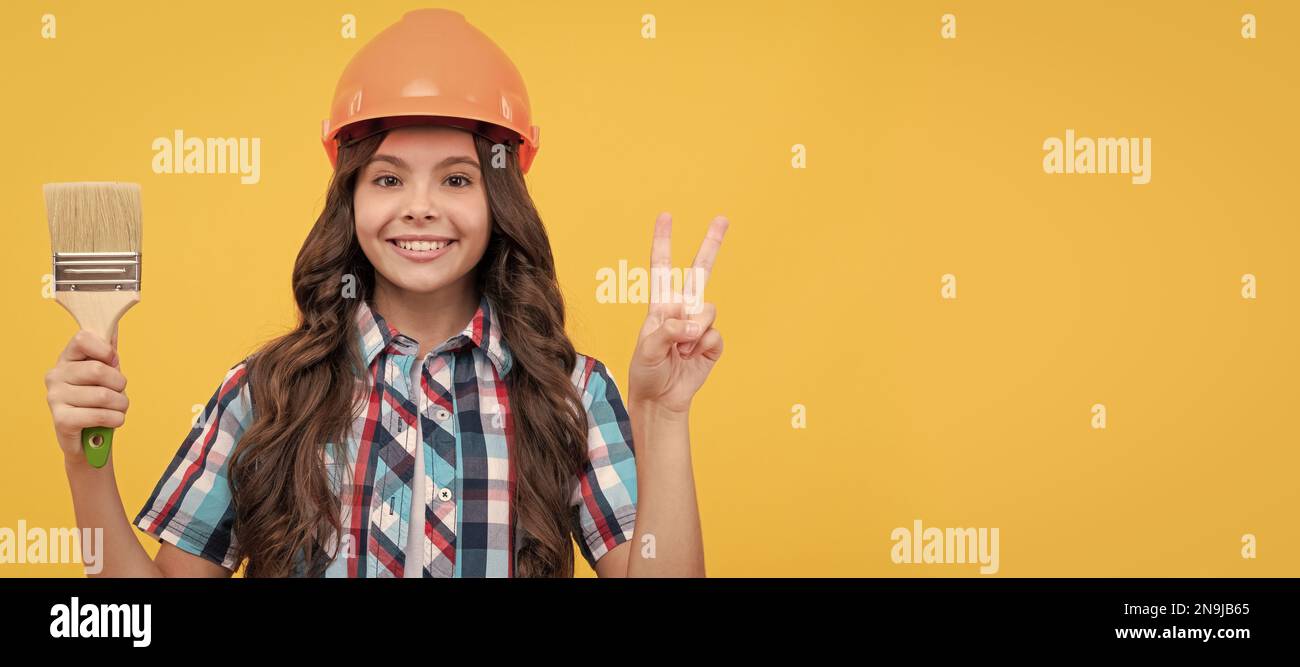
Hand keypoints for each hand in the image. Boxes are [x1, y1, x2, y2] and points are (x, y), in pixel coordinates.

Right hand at [45, 330, 126, 463]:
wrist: (90, 439)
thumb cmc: (99, 401)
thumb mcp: (107, 373)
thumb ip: (108, 351)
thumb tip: (113, 325)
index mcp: (67, 358)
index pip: (82, 338)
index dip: (105, 350)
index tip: (113, 361)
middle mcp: (56, 375)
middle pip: (98, 370)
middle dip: (120, 384)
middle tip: (118, 393)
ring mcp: (55, 397)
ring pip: (104, 396)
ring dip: (121, 405)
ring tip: (117, 409)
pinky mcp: (61, 420)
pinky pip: (100, 415)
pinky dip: (116, 419)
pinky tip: (113, 421)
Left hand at [626, 212, 728, 413]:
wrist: (661, 399)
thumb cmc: (647, 371)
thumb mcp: (647, 349)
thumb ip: (669, 329)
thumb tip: (695, 323)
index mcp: (660, 305)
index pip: (661, 268)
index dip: (663, 241)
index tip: (666, 216)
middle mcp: (682, 309)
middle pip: (700, 271)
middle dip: (712, 244)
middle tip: (723, 218)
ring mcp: (699, 325)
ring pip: (707, 311)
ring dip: (692, 334)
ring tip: (679, 351)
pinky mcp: (712, 342)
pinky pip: (714, 335)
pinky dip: (703, 347)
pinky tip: (692, 357)